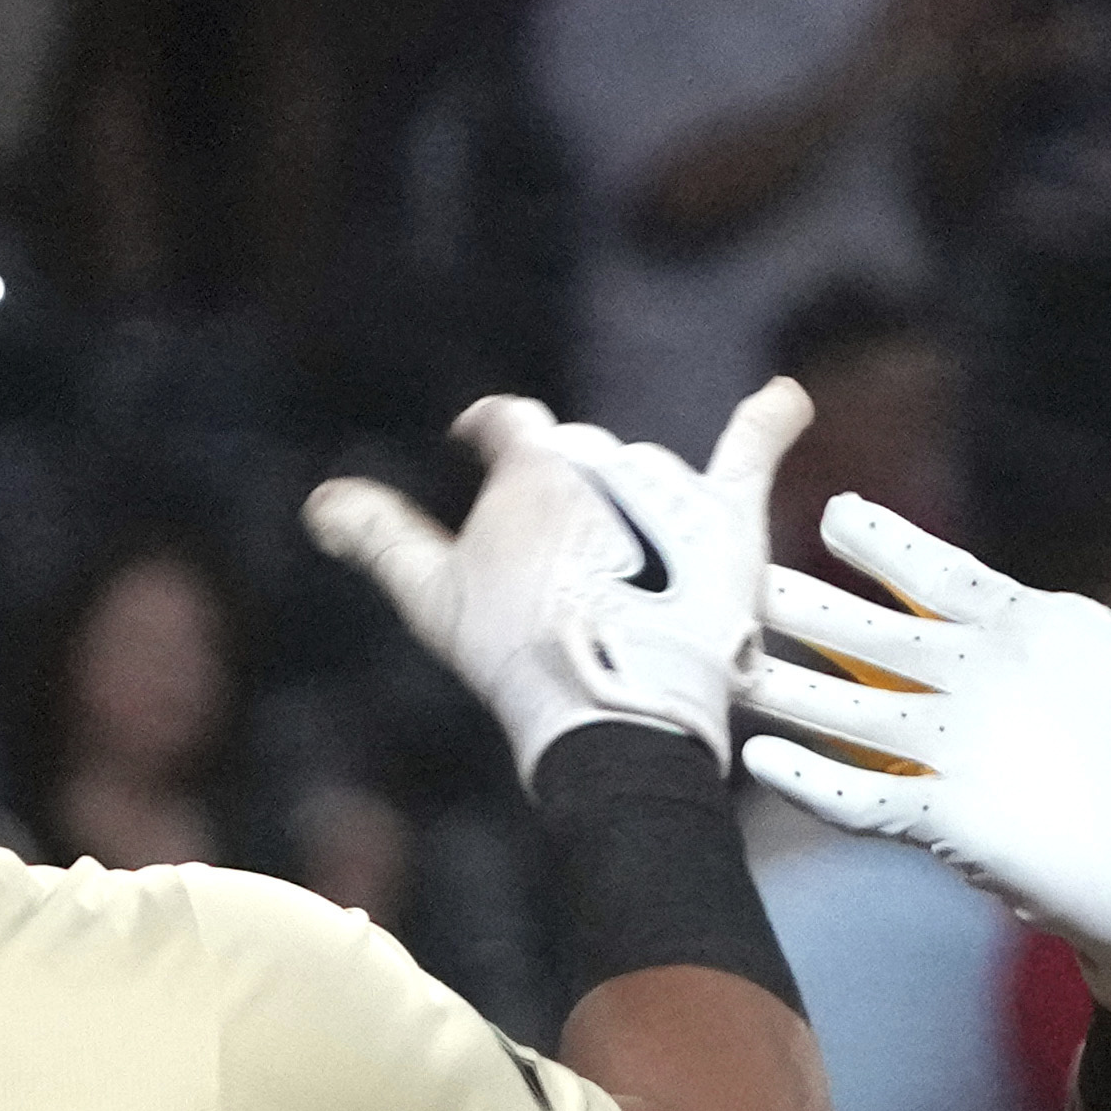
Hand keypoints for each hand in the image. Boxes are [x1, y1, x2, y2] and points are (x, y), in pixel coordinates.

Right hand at [306, 377, 808, 775]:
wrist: (610, 710)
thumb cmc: (513, 656)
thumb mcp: (431, 596)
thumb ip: (380, 537)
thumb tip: (322, 502)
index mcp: (531, 465)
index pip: (509, 422)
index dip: (489, 432)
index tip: (474, 442)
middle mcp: (605, 459)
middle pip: (582, 456)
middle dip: (570, 495)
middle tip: (561, 569)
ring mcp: (672, 488)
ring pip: (648, 473)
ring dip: (637, 506)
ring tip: (630, 574)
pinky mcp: (729, 522)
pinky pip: (750, 454)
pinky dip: (771, 424)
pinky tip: (789, 401)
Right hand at [738, 473, 1110, 1022]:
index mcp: (1030, 635)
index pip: (944, 577)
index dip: (890, 546)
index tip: (837, 512)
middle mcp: (978, 689)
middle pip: (876, 637)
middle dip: (811, 606)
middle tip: (740, 568)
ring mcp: (956, 756)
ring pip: (854, 712)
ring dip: (792, 689)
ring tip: (730, 661)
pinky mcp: (949, 824)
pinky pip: (867, 801)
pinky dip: (816, 783)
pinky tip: (764, 761)